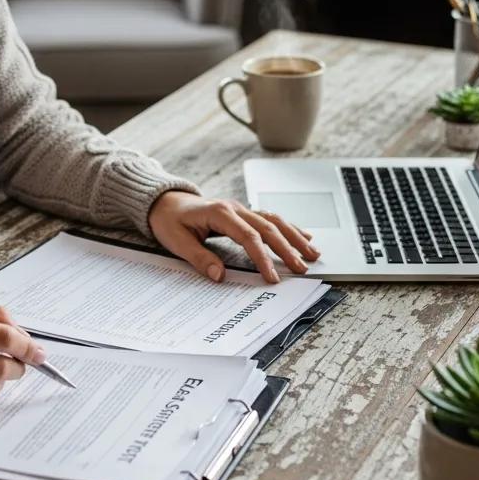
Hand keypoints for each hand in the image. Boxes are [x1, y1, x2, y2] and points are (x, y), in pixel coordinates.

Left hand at [147, 191, 320, 284]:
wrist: (166, 203)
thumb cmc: (170, 221)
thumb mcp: (177, 241)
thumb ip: (199, 258)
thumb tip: (219, 275)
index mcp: (219, 213)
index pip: (248, 237)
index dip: (262, 257)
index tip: (272, 277)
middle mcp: (235, 208)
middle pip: (267, 228)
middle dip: (287, 249)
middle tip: (301, 269)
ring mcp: (241, 208)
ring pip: (274, 221)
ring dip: (294, 237)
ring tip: (312, 254)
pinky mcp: (244, 213)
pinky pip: (270, 219)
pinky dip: (289, 228)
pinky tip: (304, 236)